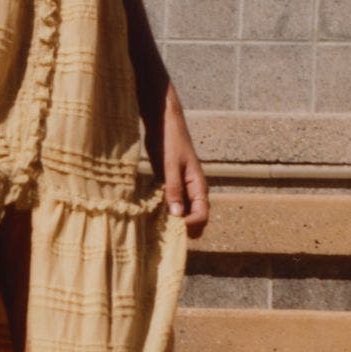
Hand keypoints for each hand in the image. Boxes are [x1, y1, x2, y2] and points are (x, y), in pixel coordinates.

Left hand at [157, 85, 209, 236]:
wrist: (164, 121)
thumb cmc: (171, 140)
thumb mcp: (170, 165)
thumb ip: (174, 189)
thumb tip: (177, 214)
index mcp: (199, 186)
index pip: (202, 216)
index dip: (190, 225)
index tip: (172, 227)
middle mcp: (193, 191)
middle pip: (193, 219)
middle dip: (181, 228)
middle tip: (161, 230)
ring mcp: (181, 189)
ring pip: (181, 214)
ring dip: (170, 221)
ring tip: (152, 225)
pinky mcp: (170, 185)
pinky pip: (170, 205)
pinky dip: (162, 211)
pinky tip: (148, 214)